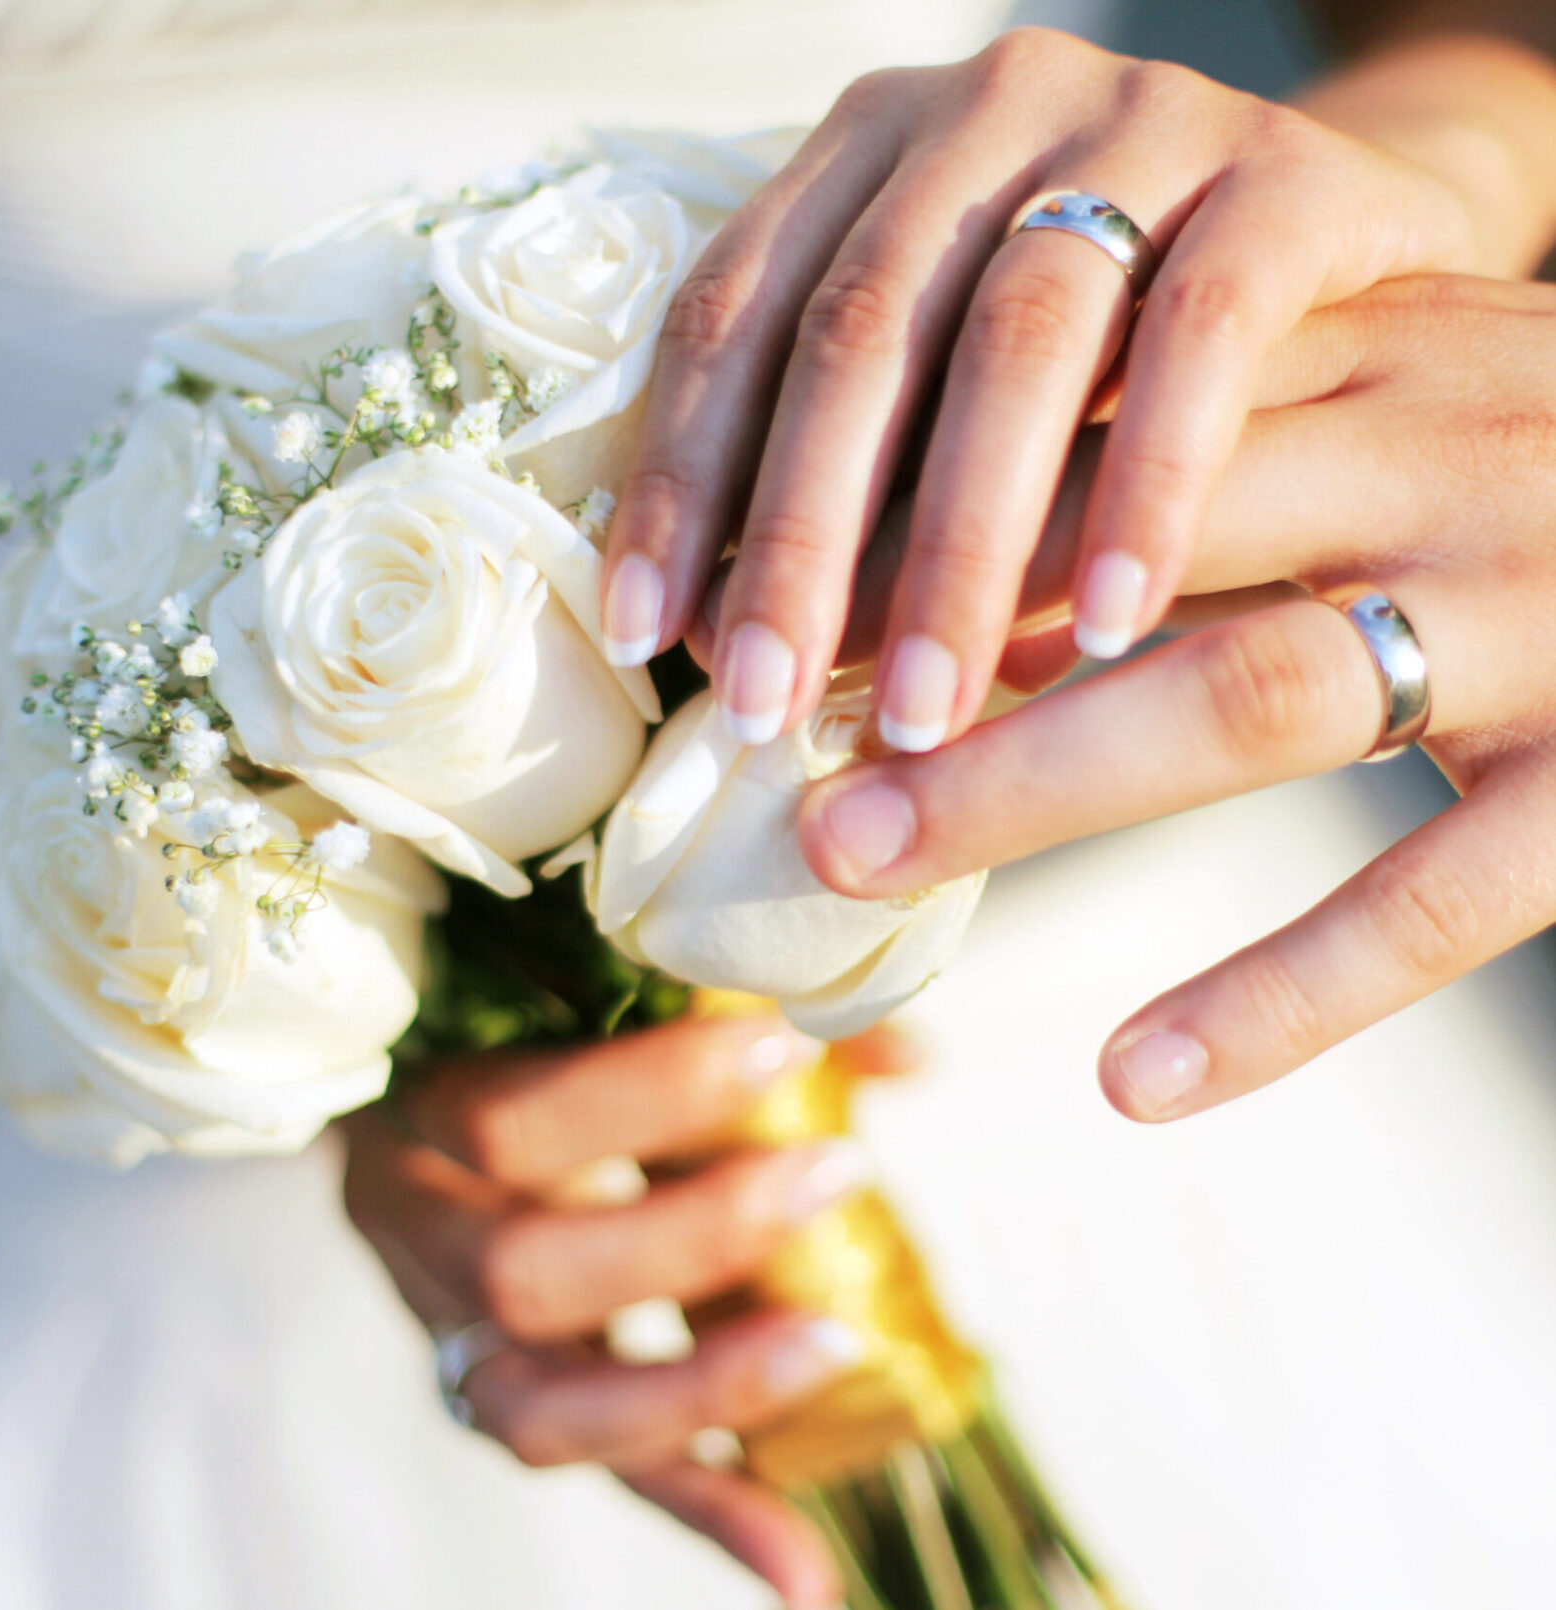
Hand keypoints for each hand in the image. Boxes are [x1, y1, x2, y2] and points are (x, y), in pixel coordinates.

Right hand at [342, 1013, 907, 1608]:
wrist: (430, 1125)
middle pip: (525, 1274)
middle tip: (836, 1169)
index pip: (506, 1122)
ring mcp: (453, 1344)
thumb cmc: (529, 1046)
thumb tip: (910, 1053)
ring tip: (837, 1345)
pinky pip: (604, 1475)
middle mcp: (418, 1242)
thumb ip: (734, 1019)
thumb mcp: (592, 1008)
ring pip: (544, 1410)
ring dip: (704, 1386)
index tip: (788, 1045)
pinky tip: (807, 1565)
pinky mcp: (516, 1413)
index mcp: (416, 1114)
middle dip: (695, 1232)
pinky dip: (711, 1515)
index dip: (646, 1095)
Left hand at [600, 28, 1478, 753]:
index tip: (645, 636)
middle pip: (858, 333)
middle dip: (801, 539)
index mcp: (870, 156)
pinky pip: (1203, 336)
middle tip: (767, 706)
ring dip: (957, 545)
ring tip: (922, 714)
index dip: (680, 480)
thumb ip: (870, 489)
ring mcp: (1140, 123)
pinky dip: (1147, 488)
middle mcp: (986, 112)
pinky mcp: (1290, 174)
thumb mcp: (964, 404)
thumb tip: (760, 662)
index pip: (732, 314)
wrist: (1348, 255)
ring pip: (1015, 338)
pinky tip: (1107, 630)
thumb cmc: (1115, 365)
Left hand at [796, 273, 1555, 1121]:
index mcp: (1359, 364)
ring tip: (861, 858)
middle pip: (1130, 550)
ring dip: (1033, 784)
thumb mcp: (1378, 405)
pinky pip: (1432, 897)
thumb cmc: (1538, 471)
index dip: (913, 519)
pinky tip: (1134, 1078)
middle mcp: (1439, 458)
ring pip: (1248, 696)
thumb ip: (1201, 454)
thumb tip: (965, 556)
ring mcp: (1533, 619)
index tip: (769, 606)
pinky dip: (1277, 995)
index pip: (1091, 422)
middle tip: (762, 743)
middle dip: (926, 648)